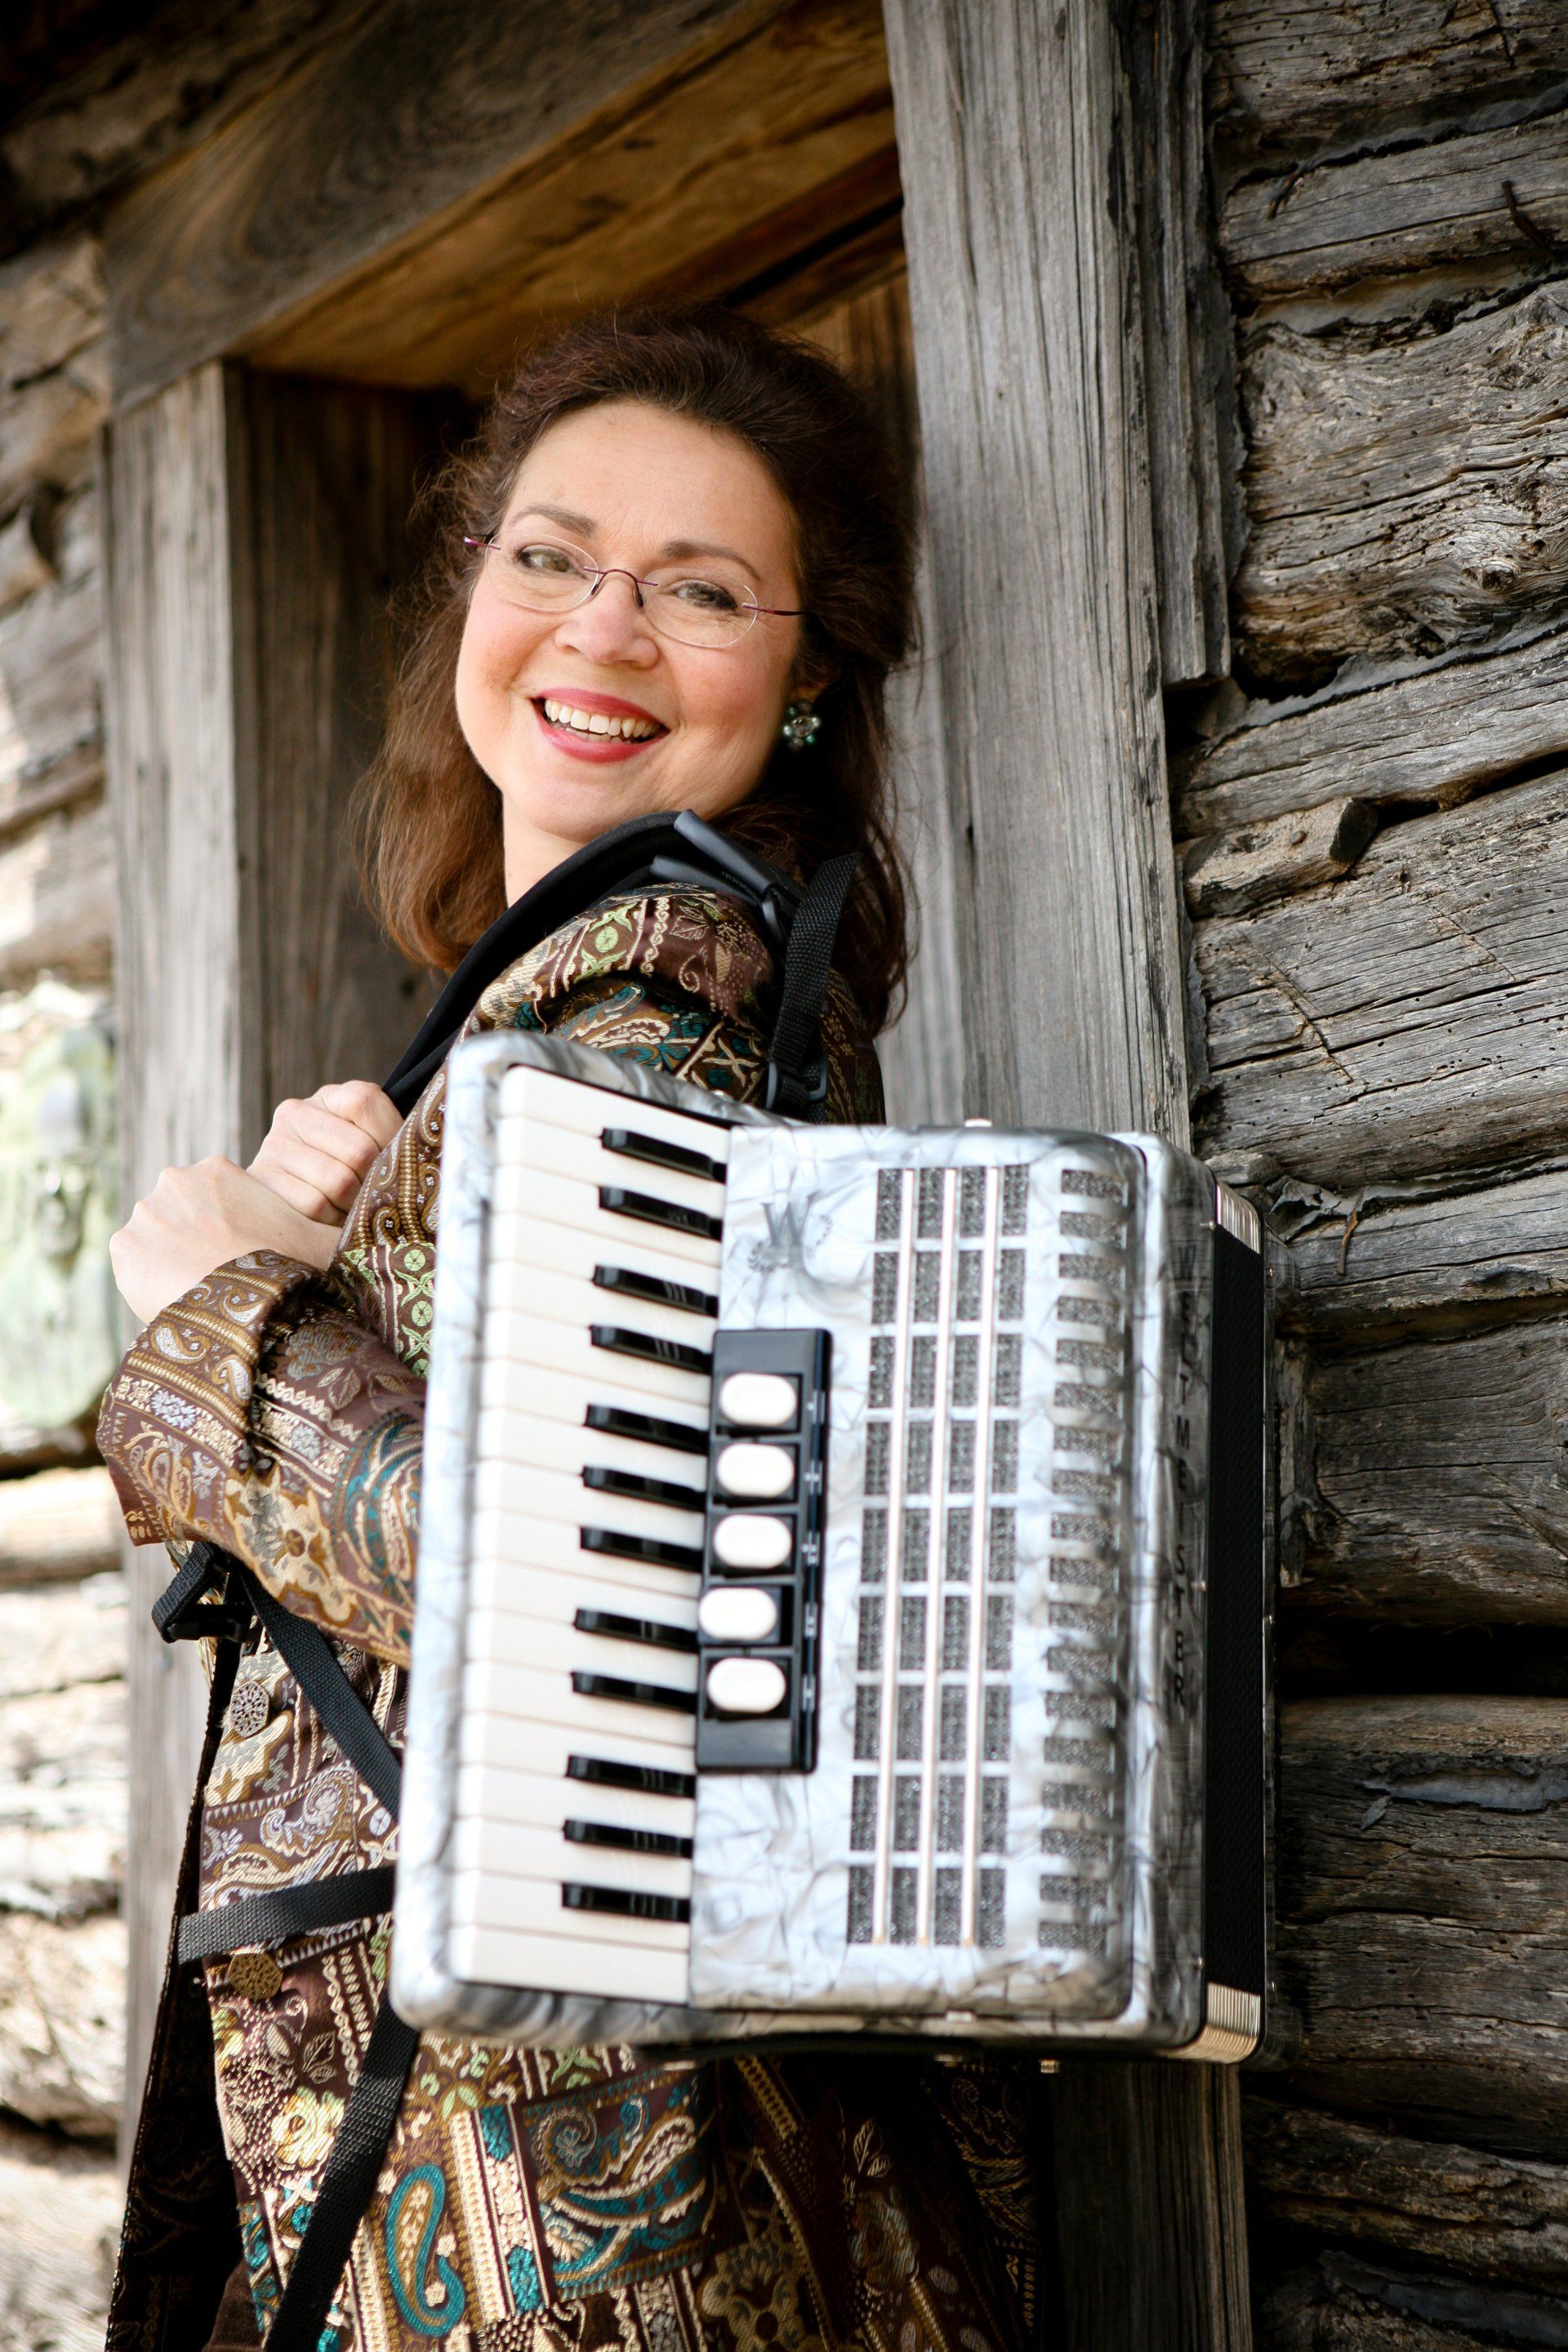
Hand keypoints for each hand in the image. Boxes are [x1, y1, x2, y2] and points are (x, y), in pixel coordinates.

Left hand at [109, 1157, 342, 1325]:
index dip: (228, 1229)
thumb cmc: (289, 1269)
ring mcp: (145, 1213)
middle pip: (181, 1215)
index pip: (214, 1198)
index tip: (240, 1257)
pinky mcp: (123, 1246)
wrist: (245, 1306)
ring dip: (170, 1260)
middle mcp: (174, 1180)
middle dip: (195, 1241)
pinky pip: (135, 1264)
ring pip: (156, 1239)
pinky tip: (177, 1297)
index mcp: (216, 1169)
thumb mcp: (323, 1239)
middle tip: (219, 1278)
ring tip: (199, 1293)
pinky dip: (149, 1280)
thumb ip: (339, 1222)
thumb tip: (374, 1221)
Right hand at [248, 1082, 401, 1225]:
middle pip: (358, 1150)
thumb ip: (394, 1137)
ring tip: (355, 1209)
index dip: (389, 1137)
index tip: (394, 1160)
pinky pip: (314, 1204)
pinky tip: (332, 1217)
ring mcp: (274, 1144)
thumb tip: (419, 1152)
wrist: (299, 1211)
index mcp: (330, 1096)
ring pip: (338, 1180)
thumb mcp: (376, 1144)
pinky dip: (332, 1219)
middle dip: (374, 1181)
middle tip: (375, 1196)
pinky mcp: (261, 1179)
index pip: (365, 1102)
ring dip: (355, 1204)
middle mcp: (295, 1112)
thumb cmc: (355, 1176)